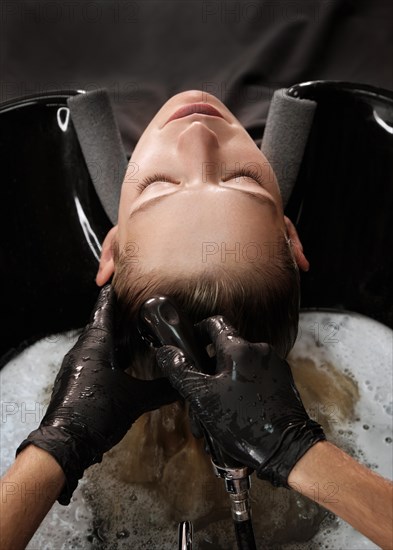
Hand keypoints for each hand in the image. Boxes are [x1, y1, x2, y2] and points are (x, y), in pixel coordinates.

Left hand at [16, 285, 178, 503]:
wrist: (66, 442)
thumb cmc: (98, 413)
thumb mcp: (135, 400)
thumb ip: (162, 390)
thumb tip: (184, 383)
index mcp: (95, 345)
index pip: (104, 311)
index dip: (112, 296)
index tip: (121, 281)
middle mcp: (83, 350)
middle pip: (102, 325)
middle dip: (120, 316)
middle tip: (139, 307)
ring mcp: (78, 365)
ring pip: (99, 343)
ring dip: (116, 337)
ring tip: (137, 331)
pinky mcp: (78, 379)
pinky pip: (96, 357)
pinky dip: (111, 353)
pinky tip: (126, 361)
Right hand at [156, 315, 324, 486]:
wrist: (286, 449)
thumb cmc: (243, 422)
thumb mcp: (202, 398)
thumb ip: (181, 371)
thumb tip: (166, 352)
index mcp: (239, 348)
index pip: (214, 323)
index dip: (198, 331)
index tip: (190, 346)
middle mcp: (259, 350)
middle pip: (226, 348)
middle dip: (209, 368)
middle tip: (198, 393)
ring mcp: (274, 365)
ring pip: (240, 365)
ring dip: (225, 382)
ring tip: (215, 411)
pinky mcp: (283, 380)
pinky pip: (255, 377)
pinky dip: (242, 388)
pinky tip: (235, 412)